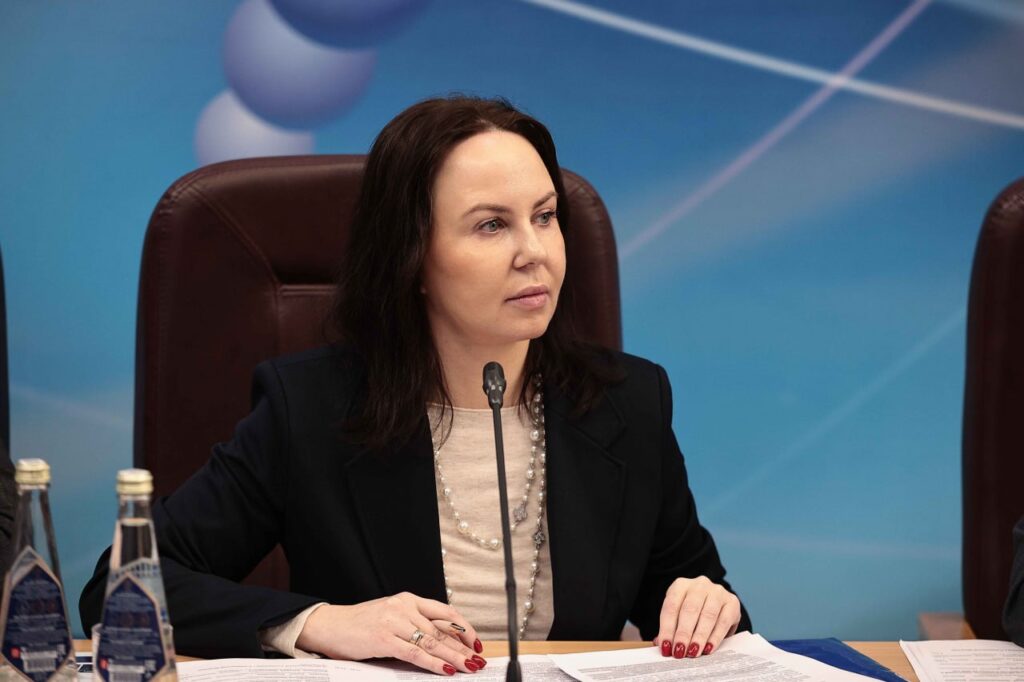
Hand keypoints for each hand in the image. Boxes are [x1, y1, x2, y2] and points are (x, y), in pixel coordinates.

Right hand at [296, 592, 485, 675]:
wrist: (330, 625)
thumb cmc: (361, 624)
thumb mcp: (392, 616)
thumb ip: (415, 624)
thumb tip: (444, 643)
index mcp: (409, 599)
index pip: (446, 613)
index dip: (464, 628)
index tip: (476, 643)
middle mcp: (404, 607)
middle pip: (442, 630)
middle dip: (463, 647)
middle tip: (478, 661)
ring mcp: (394, 622)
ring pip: (432, 642)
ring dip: (454, 657)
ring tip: (468, 667)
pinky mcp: (383, 639)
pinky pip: (415, 653)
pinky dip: (434, 663)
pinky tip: (446, 670)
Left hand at [655, 576, 740, 658]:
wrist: (717, 604)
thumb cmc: (693, 612)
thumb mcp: (679, 615)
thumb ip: (671, 628)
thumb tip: (662, 645)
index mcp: (680, 585)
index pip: (671, 606)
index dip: (667, 628)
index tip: (666, 647)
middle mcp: (699, 585)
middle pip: (689, 610)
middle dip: (683, 633)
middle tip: (679, 652)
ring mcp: (717, 591)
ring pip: (707, 615)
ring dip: (699, 636)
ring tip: (693, 652)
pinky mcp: (732, 602)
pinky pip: (723, 621)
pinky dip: (715, 637)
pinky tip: (708, 649)